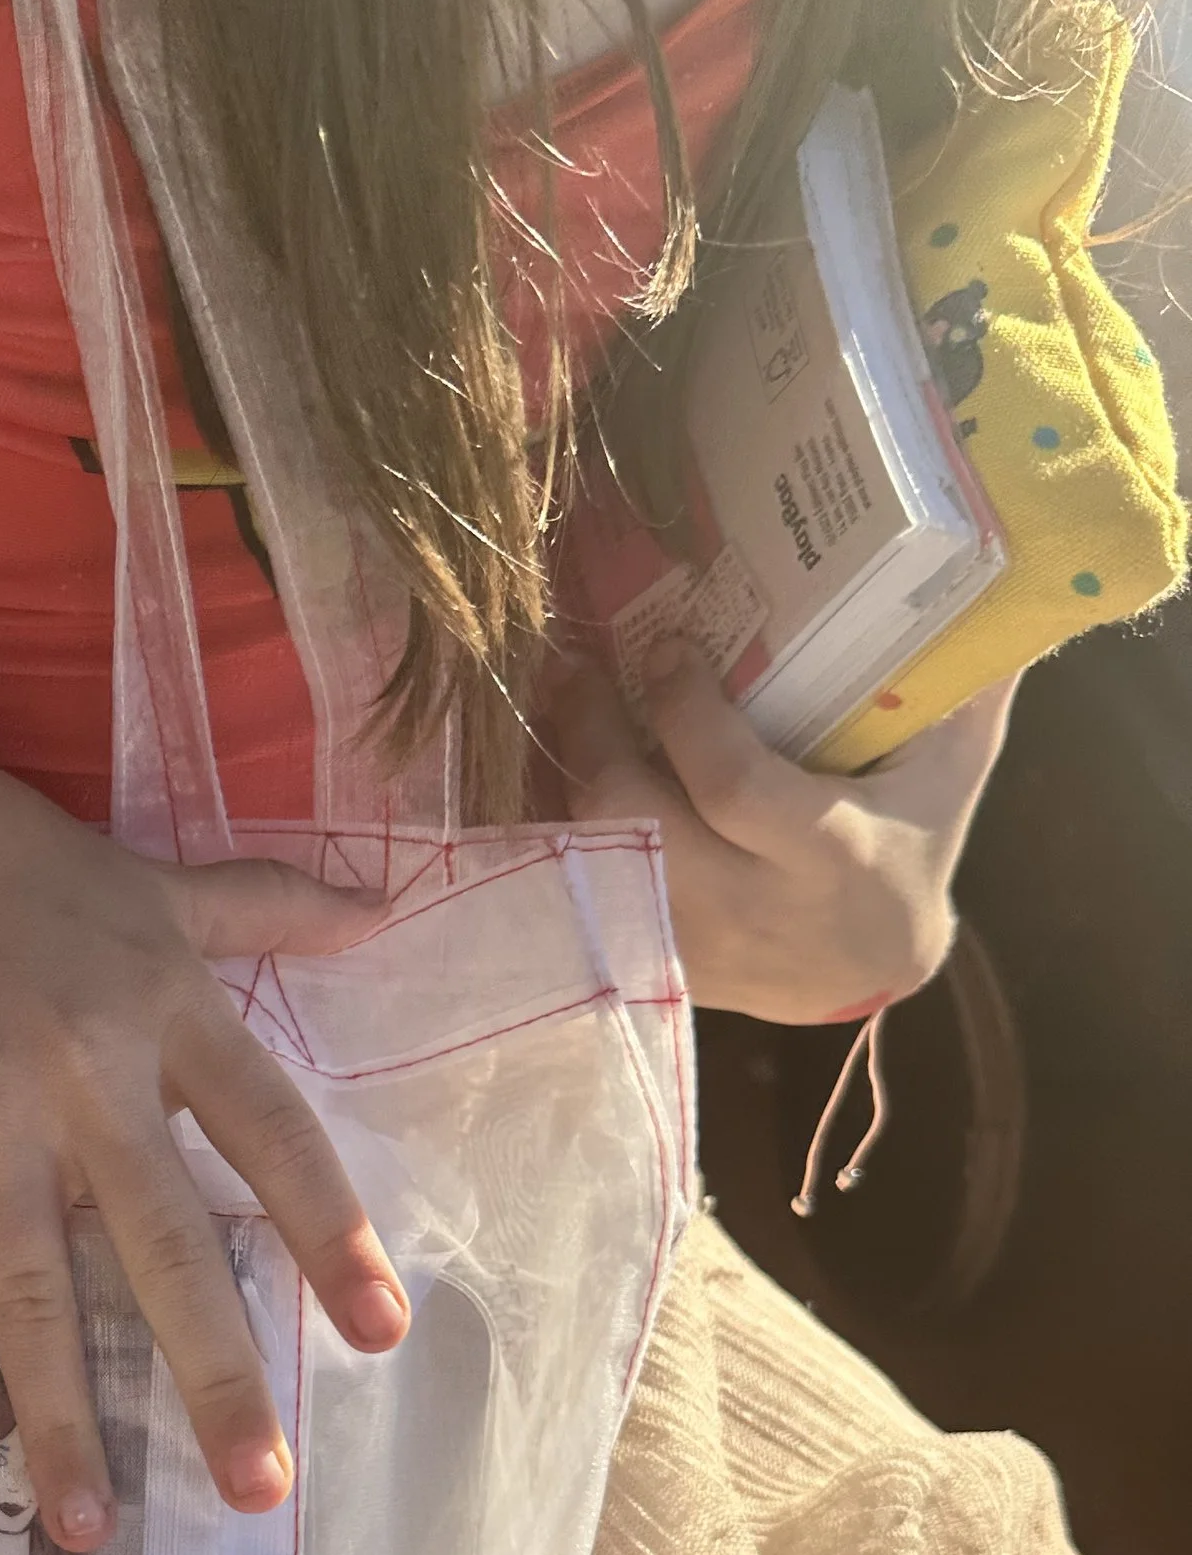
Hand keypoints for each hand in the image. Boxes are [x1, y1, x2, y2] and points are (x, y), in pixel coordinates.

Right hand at [0, 729, 409, 1548]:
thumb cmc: (23, 866)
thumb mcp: (160, 882)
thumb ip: (271, 908)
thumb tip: (388, 906)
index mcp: (170, 1017)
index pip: (271, 1137)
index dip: (328, 1232)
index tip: (379, 1332)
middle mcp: (89, 1077)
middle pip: (163, 1244)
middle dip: (212, 1372)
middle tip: (257, 1490)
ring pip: (30, 1286)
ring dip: (54, 1412)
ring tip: (82, 1525)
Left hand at [553, 638, 1016, 1023]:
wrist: (867, 970)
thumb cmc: (909, 850)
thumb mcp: (950, 777)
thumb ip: (967, 692)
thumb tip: (996, 584)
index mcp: (826, 853)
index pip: (733, 784)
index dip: (685, 714)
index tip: (665, 648)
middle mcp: (750, 904)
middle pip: (640, 821)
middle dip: (595, 739)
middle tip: (577, 668)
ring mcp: (694, 941)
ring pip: (598, 857)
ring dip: (568, 777)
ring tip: (561, 703)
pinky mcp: (655, 958)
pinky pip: (587, 886)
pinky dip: (565, 824)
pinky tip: (559, 767)